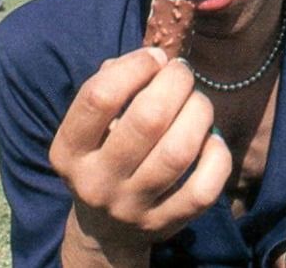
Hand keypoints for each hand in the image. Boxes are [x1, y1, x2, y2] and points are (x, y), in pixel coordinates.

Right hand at [49, 48, 231, 265]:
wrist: (106, 227)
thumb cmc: (105, 150)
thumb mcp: (94, 121)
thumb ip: (114, 81)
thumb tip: (158, 60)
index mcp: (69, 150)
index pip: (99, 98)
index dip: (135, 67)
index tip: (155, 58)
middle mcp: (95, 182)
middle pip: (147, 120)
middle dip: (175, 83)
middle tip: (182, 73)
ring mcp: (131, 207)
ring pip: (178, 151)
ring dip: (198, 112)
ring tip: (197, 102)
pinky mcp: (165, 224)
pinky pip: (203, 189)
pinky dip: (216, 156)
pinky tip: (211, 140)